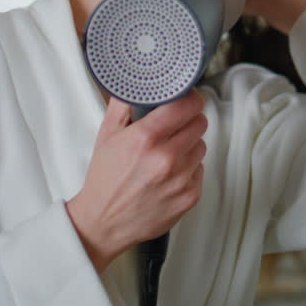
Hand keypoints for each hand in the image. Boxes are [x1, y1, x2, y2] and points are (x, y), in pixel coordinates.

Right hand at [66, 91, 207, 272]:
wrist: (104, 222)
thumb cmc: (105, 180)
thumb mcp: (107, 135)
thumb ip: (123, 104)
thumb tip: (137, 83)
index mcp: (146, 138)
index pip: (187, 105)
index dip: (189, 99)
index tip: (187, 99)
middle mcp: (166, 158)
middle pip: (199, 123)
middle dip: (187, 121)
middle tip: (173, 127)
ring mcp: (181, 178)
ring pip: (201, 146)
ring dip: (189, 145)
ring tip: (167, 153)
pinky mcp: (190, 196)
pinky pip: (200, 170)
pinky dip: (188, 169)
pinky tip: (169, 174)